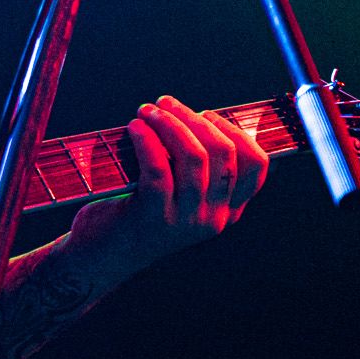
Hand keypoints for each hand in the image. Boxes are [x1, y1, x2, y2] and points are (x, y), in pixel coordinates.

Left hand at [66, 94, 267, 282]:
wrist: (103, 255)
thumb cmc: (140, 210)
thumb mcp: (181, 192)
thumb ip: (199, 166)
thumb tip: (199, 115)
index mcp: (228, 210)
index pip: (256, 165)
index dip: (234, 130)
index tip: (205, 114)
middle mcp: (214, 217)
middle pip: (223, 152)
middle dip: (194, 118)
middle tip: (165, 104)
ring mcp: (186, 220)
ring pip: (193, 156)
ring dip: (169, 123)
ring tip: (147, 112)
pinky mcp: (155, 218)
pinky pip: (158, 168)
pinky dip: (147, 140)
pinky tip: (135, 128)